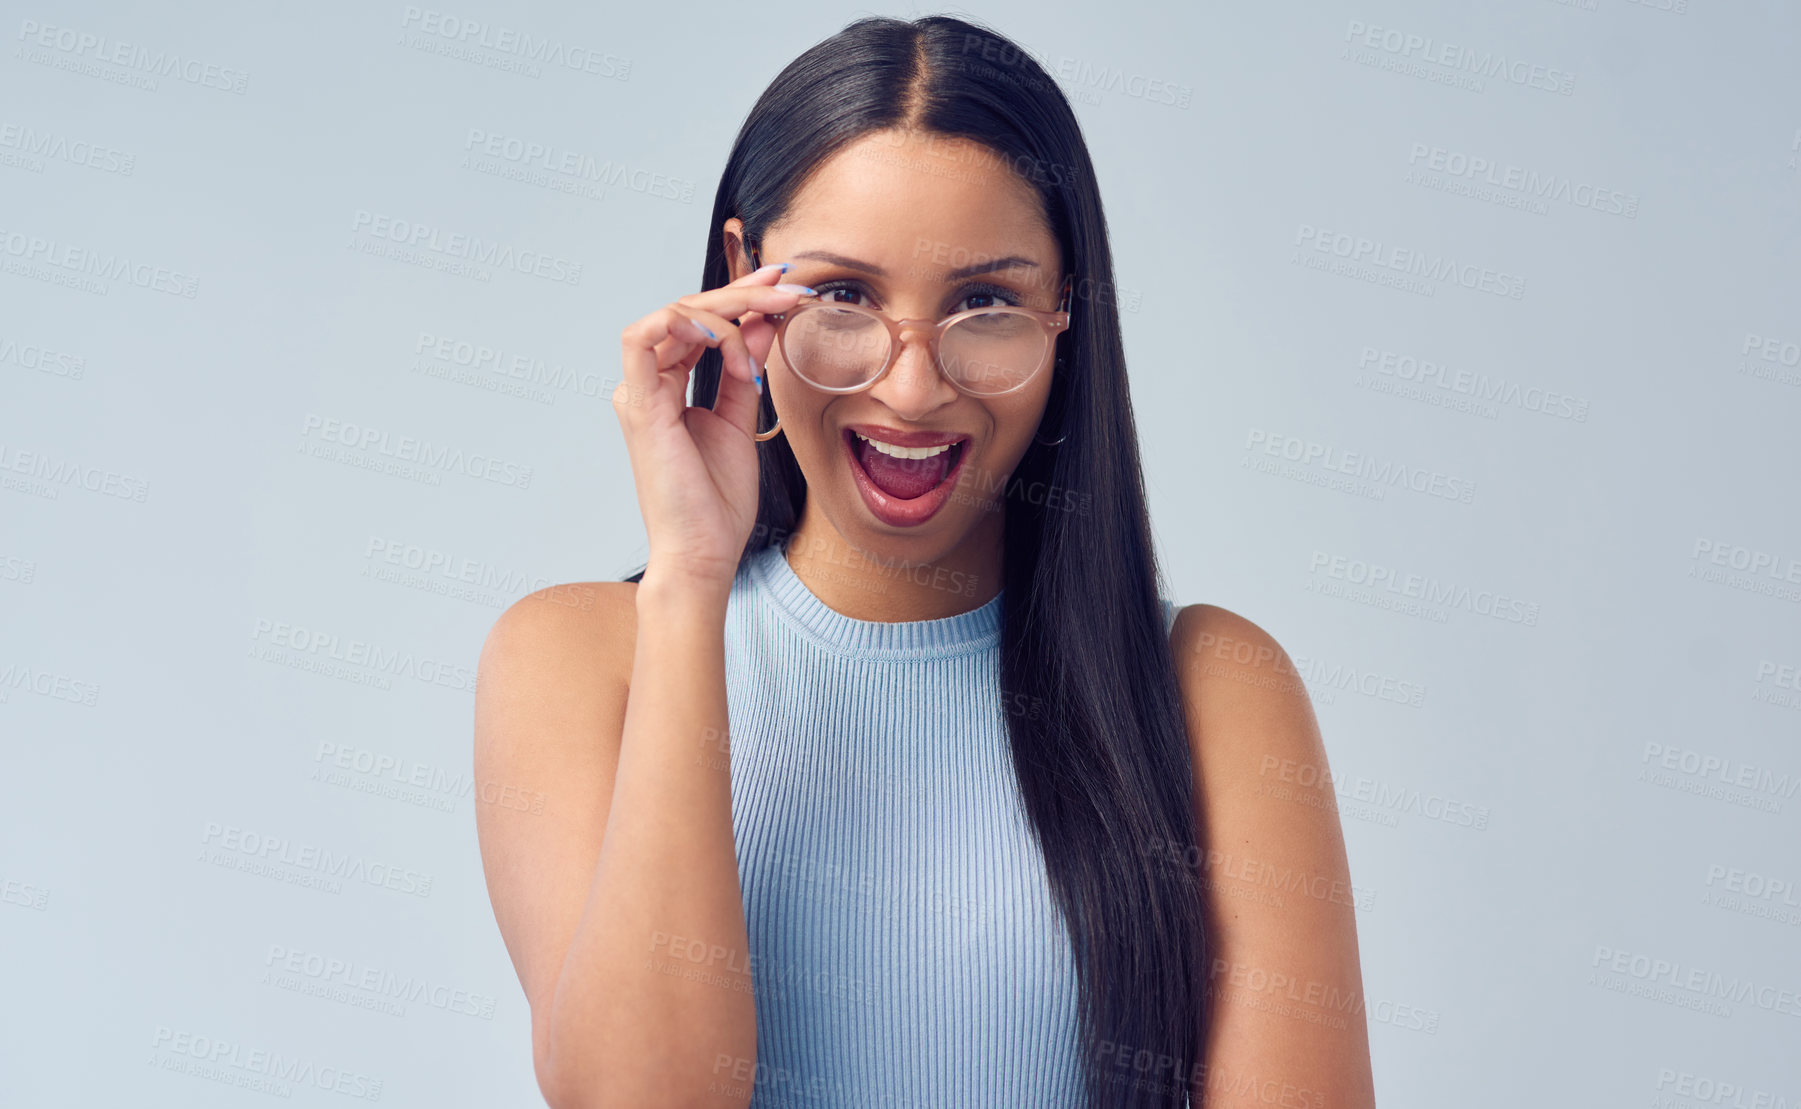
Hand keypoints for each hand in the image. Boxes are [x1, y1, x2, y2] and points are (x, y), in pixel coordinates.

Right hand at [614, 263, 813, 593]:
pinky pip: (642, 340)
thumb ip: (744, 372)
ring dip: (726, 307)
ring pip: (671, 316)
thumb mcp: (741, 422)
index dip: (740, 295)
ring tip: (770, 314)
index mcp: (666, 387)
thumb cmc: (716, 503)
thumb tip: (764, 324)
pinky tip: (725, 333)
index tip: (784, 283)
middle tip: (789, 287)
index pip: (699, 323)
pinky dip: (685, 325)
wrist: (704, 552)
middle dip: (744, 293)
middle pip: (688, 311)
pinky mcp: (639, 408)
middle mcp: (647, 385)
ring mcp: (639, 394)